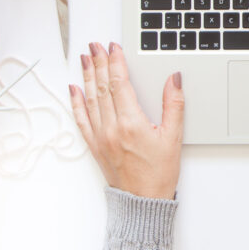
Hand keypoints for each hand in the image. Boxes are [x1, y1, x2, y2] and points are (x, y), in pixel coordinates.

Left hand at [68, 42, 183, 199]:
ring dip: (87, 77)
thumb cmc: (159, 174)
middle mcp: (111, 128)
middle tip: (96, 46)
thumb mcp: (173, 137)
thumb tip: (174, 79)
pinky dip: (76, 102)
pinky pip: (81, 119)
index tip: (113, 47)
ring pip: (90, 100)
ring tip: (85, 59)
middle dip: (99, 64)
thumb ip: (173, 104)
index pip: (120, 84)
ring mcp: (100, 137)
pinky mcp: (95, 146)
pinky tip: (74, 89)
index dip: (116, 62)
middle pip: (102, 87)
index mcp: (131, 123)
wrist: (143, 203)